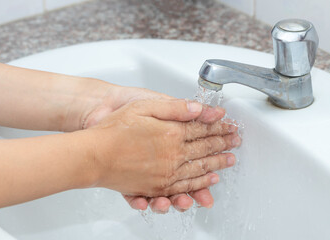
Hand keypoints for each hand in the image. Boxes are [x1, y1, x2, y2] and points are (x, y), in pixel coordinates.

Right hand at [85, 99, 238, 198]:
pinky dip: (200, 183)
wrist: (93, 156)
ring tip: (229, 161)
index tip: (231, 125)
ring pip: (200, 169)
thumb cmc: (114, 129)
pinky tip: (209, 182)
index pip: (203, 129)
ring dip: (217, 164)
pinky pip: (186, 186)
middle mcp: (174, 156)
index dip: (219, 126)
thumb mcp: (145, 107)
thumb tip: (202, 108)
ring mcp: (167, 174)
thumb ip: (176, 108)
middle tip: (236, 142)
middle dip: (223, 144)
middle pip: (205, 149)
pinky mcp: (157, 187)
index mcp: (172, 134)